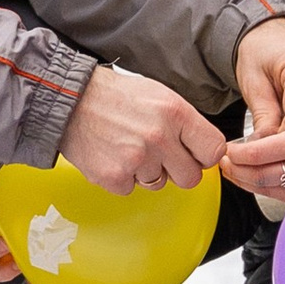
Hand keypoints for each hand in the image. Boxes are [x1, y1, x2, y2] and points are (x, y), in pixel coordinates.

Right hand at [64, 63, 227, 194]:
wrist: (70, 100)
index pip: (214, 150)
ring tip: (130, 148)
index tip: (195, 154)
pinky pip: (131, 189)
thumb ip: (183, 123)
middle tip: (161, 155)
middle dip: (178, 170)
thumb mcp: (158, 95)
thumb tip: (202, 147)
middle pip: (191, 177)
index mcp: (175, 113)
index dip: (205, 155)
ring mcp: (136, 160)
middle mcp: (159, 137)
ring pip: (159, 184)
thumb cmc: (114, 96)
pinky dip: (123, 177)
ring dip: (147, 172)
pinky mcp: (115, 176)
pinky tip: (113, 155)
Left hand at [222, 121, 284, 200]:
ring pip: (268, 189)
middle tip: (221, 164)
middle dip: (236, 170)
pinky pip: (282, 196)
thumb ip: (284, 133)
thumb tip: (250, 146)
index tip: (225, 150)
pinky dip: (264, 189)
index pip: (259, 152)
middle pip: (259, 174)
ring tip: (232, 172)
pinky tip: (254, 181)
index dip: (236, 153)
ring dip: (246, 182)